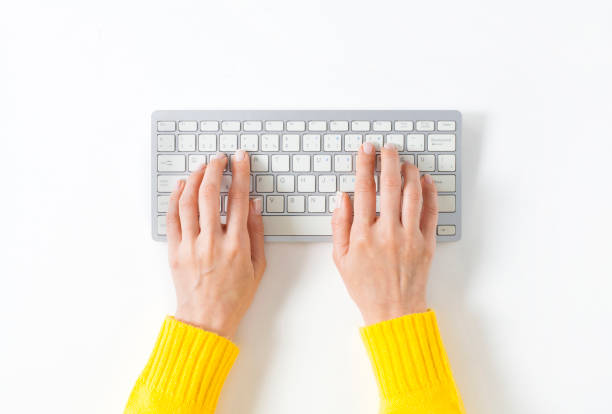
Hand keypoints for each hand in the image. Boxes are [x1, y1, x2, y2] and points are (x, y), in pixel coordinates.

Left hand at [166, 150, 265, 337]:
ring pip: (188, 201)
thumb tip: (253, 204)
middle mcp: (212, 242)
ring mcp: (190, 246)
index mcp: (236, 245)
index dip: (240, 173)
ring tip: (201, 167)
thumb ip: (256, 232)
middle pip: (210, 194)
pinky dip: (175, 197)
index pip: (239, 199)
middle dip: (215, 169)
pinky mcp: (175, 251)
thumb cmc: (235, 296)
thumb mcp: (258, 266)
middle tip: (219, 158)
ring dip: (195, 178)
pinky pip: (172, 217)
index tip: (240, 158)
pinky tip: (181, 186)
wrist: (207, 319)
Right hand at [331, 142, 438, 324]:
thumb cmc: (365, 286)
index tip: (365, 150)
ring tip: (404, 161)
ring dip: (409, 172)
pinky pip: (431, 212)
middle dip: (388, 161)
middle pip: (390, 186)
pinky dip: (429, 192)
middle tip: (387, 147)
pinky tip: (425, 180)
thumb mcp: (340, 258)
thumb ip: (339, 225)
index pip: (363, 190)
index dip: (364, 165)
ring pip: (413, 194)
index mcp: (363, 235)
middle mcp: (388, 232)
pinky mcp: (427, 243)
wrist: (393, 311)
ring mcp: (410, 237)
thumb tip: (342, 197)